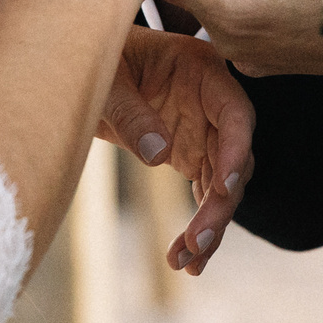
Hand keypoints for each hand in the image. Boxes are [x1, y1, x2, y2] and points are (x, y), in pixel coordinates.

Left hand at [97, 27, 255, 274]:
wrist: (85, 65)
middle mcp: (213, 104)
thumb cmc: (99, 59)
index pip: (235, 112)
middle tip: (196, 242)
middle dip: (220, 204)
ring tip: (186, 263)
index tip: (225, 187)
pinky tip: (183, 259)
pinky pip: (203, 195)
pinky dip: (197, 226)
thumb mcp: (107, 80)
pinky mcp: (191, 155)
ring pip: (223, 185)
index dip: (237, 150)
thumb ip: (131, 113)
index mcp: (203, 70)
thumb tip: (159, 155)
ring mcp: (205, 132)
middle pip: (235, 158)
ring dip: (210, 225)